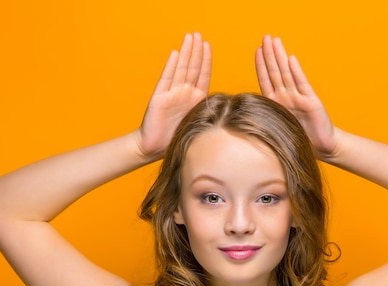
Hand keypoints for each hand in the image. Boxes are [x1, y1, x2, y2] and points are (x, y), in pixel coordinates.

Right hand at [137, 33, 211, 158]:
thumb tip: (233, 112)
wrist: (154, 149)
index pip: (202, 75)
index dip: (205, 60)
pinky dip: (171, 66)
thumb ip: (210, 115)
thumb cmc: (176, 139)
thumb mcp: (199, 124)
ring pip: (181, 69)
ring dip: (186, 52)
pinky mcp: (159, 98)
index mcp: (196, 100)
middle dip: (196, 51)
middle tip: (198, 34)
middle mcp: (184, 94)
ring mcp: (171, 94)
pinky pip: (166, 79)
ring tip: (189, 37)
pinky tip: (175, 53)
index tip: (208, 45)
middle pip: (192, 68)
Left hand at [256, 35, 336, 157]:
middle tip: (266, 37)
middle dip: (270, 54)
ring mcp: (299, 98)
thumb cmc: (299, 139)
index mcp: (276, 103)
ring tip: (276, 41)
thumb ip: (264, 118)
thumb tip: (237, 116)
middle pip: (276, 72)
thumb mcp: (276, 128)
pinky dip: (296, 71)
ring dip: (280, 57)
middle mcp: (286, 97)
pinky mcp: (311, 101)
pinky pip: (302, 84)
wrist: (322, 147)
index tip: (257, 50)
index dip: (261, 65)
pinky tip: (291, 59)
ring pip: (287, 74)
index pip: (266, 80)